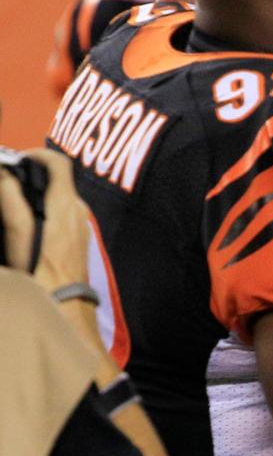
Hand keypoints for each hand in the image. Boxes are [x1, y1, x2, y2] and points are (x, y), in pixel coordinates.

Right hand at [0, 149, 89, 292]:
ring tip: (17, 205)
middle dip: (35, 177)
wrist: (66, 302)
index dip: (38, 154)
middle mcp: (79, 210)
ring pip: (62, 199)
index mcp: (66, 202)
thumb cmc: (40, 268)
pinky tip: (32, 227)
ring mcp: (83, 225)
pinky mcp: (81, 240)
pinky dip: (49, 211)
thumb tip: (4, 173)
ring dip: (41, 196)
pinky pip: (66, 216)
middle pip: (59, 180)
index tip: (19, 159)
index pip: (59, 162)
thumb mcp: (17, 230)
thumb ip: (11, 198)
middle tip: (11, 182)